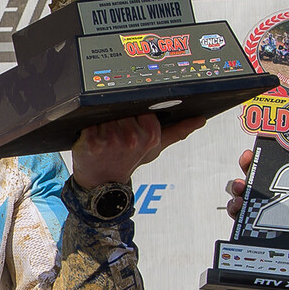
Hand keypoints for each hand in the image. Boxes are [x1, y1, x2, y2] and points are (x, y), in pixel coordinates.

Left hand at [70, 113, 203, 190]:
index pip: (140, 106)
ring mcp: (112, 141)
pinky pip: (89, 123)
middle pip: (121, 109)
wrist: (103, 183)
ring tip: (105, 137)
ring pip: (105, 115)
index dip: (133, 114)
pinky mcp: (93, 143)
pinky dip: (88, 129)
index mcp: (150, 135)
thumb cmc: (128, 161)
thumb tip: (200, 120)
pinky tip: (92, 139)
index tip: (130, 124)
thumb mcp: (156, 147)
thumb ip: (178, 131)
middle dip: (116, 118)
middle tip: (115, 133)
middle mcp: (132, 138)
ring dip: (101, 124)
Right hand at [221, 148, 288, 221]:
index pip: (278, 166)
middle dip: (247, 166)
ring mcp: (262, 214)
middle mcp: (274, 198)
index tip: (261, 147)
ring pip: (243, 195)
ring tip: (240, 188)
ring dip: (237, 188)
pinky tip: (238, 208)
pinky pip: (240, 219)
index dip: (270, 153)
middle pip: (255, 176)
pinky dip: (236, 211)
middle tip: (247, 162)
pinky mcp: (254, 231)